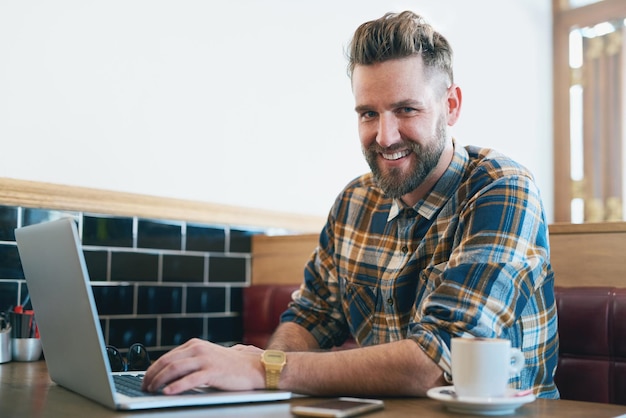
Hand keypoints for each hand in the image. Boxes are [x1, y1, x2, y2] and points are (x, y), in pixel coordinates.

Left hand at [141, 338, 264, 393]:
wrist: (255, 367)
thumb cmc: (232, 366)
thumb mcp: (208, 358)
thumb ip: (191, 361)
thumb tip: (171, 372)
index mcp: (195, 345)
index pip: (167, 357)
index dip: (153, 370)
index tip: (145, 380)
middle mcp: (198, 349)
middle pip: (167, 362)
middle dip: (152, 376)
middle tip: (144, 387)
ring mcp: (206, 359)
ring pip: (174, 369)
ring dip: (159, 381)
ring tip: (152, 390)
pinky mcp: (213, 371)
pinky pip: (190, 379)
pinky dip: (176, 386)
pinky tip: (167, 392)